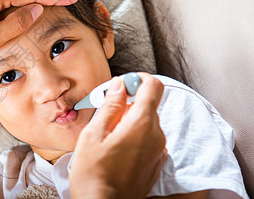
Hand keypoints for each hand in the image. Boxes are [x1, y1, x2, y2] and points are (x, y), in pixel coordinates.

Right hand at [70, 73, 166, 198]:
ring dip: (129, 120)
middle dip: (127, 102)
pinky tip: (116, 148)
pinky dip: (135, 136)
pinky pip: (149, 139)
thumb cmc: (94, 174)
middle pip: (148, 104)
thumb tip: (120, 85)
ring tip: (107, 135)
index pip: (153, 86)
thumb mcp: (94, 134)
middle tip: (104, 111)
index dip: (137, 79)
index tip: (121, 85)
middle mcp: (157, 136)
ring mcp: (159, 151)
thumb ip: (110, 106)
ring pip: (147, 122)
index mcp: (142, 124)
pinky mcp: (156, 163)